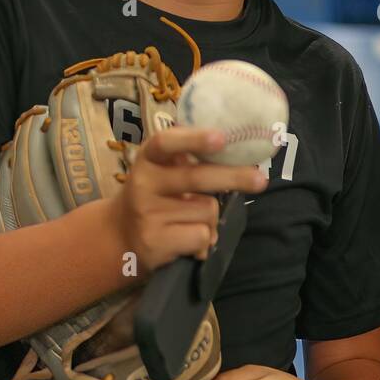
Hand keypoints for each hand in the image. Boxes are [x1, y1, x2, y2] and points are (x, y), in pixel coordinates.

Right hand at [107, 126, 267, 275]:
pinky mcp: (154, 241)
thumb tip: (242, 152)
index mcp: (149, 158)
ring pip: (207, 210)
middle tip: (260, 180)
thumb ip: (189, 159)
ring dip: (212, 218)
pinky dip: (205, 241)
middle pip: (196, 177)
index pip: (166, 143)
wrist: (119, 236)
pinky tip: (188, 241)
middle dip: (233, 178)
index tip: (221, 137)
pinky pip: (201, 236)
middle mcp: (143, 182)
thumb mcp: (163, 170)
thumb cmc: (155, 196)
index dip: (194, 139)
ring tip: (192, 221)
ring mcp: (148, 213)